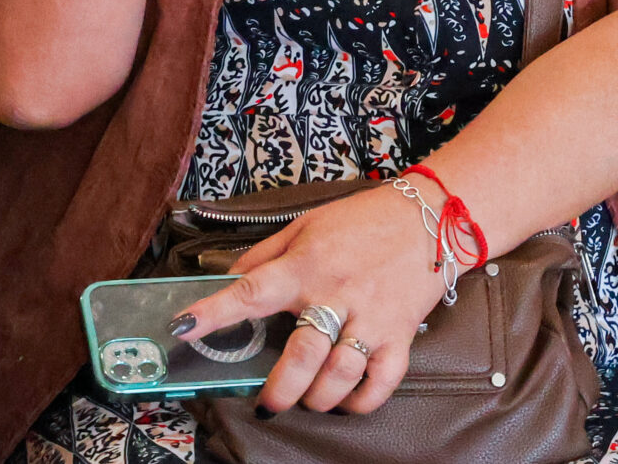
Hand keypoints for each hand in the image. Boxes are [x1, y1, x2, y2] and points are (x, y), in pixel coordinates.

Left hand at [170, 183, 448, 415]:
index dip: (214, 311)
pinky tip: (347, 401)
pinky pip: (382, 379)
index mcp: (307, 265)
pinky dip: (362, 400)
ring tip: (307, 400)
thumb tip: (227, 281)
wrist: (434, 216)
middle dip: (280, 388)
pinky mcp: (400, 332)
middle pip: (301, 354)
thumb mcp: (306, 225)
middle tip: (268, 401)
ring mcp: (371, 317)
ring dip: (317, 398)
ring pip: (339, 373)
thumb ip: (264, 256)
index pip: (252, 290)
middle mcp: (337, 295)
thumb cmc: (365, 220)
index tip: (183, 327)